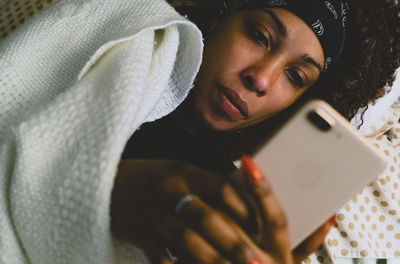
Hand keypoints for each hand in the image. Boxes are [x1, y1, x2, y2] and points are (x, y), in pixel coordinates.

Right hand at [111, 159, 332, 262]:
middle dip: (234, 242)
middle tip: (257, 261)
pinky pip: (161, 257)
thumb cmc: (156, 179)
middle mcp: (171, 191)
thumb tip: (247, 205)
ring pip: (186, 240)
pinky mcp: (141, 234)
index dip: (245, 209)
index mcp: (186, 173)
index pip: (223, 189)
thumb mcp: (181, 172)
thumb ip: (210, 187)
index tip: (264, 228)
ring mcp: (154, 213)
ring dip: (211, 260)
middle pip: (207, 218)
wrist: (110, 184)